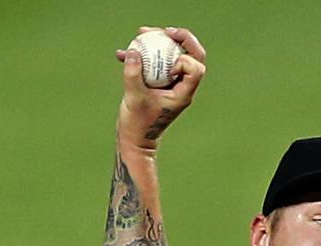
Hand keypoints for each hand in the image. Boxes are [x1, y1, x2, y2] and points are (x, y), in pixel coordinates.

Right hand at [115, 26, 206, 148]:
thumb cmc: (138, 124)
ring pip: (175, 57)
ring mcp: (172, 85)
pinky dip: (145, 56)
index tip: (167, 65)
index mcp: (184, 93)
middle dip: (182, 40)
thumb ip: (133, 74)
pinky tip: (124, 53)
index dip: (184, 60)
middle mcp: (182, 87)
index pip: (196, 69)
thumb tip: (133, 51)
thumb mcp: (134, 98)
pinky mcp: (160, 84)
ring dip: (160, 43)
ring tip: (141, 33)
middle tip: (166, 31)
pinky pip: (158, 64)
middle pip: (193, 57)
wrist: (135, 140)